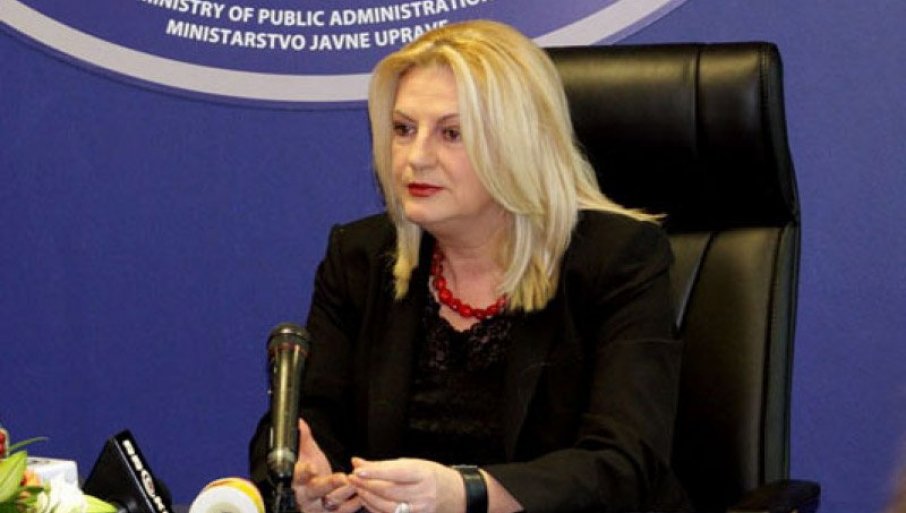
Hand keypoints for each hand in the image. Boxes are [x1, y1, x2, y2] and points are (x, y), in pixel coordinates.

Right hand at [291, 419, 360, 512]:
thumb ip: (304, 439)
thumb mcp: (307, 454)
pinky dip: (356, 502)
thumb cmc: (311, 472)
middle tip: (341, 477)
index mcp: (297, 481)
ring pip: (332, 501)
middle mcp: (306, 497)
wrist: (317, 494)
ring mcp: (319, 507)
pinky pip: (345, 509)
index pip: (297, 476)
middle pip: (315, 491)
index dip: (303, 472)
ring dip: (346, 491)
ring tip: (356, 482)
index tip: (311, 466)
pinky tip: (364, 493)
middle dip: (329, 484)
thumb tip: (299, 422)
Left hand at [348, 457, 464, 512]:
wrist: (454, 494)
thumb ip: (384, 465)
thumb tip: (357, 462)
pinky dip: (375, 509)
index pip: (396, 473)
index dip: (375, 472)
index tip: (357, 469)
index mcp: (423, 475)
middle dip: (367, 485)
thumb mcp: (412, 464)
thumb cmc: (431, 475)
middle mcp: (423, 494)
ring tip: (358, 488)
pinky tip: (367, 500)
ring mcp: (419, 510)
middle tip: (353, 478)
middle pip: (388, 492)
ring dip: (368, 498)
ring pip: (387, 507)